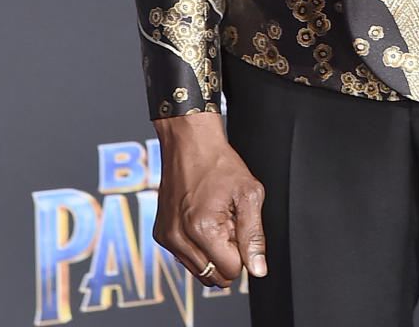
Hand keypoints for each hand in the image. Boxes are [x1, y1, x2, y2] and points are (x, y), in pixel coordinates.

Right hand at [152, 113, 266, 286]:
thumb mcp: (249, 195)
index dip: (241, 251)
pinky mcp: (161, 234)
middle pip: (213, 276)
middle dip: (226, 255)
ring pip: (198, 270)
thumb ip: (254, 236)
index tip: (238, 226)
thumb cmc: (219, 163)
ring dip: (211, 252)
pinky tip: (201, 219)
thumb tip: (258, 270)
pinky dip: (197, 246)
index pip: (230, 271)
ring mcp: (167, 237)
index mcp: (201, 229)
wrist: (189, 143)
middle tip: (228, 223)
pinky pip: (184, 258)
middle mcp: (178, 238)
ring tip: (214, 219)